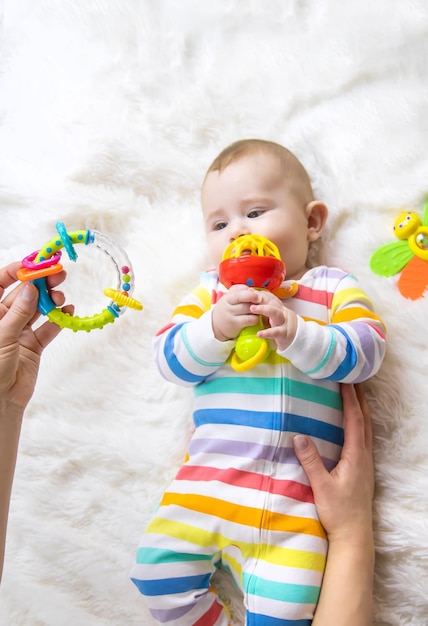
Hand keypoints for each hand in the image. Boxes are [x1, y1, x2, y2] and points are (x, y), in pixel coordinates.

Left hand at [0, 262, 69, 412]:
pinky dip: (59, 320)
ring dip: (51, 300)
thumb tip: (30, 288)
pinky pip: (48, 327)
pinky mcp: (34, 345)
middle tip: (58, 275)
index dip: (16, 271)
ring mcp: (19, 331)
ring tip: (61, 298)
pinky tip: (68, 313)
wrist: (1, 401)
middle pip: (23, 294)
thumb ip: (18, 312)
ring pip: (38, 308)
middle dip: (40, 283)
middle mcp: (4, 319)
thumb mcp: (3, 336)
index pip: (0, 283)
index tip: (35, 263)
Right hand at [211, 284, 261, 341]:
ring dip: (257, 309)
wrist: (216, 326)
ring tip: (259, 310)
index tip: (258, 295)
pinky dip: (255, 318)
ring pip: (248, 309)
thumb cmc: (228, 309)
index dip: (250, 293)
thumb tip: (252, 290)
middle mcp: (228, 305)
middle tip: (261, 302)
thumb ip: (241, 292)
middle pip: (244, 299)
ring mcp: (230, 315)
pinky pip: (249, 319)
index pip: (239, 291)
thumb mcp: (230, 299)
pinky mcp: (235, 324)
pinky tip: (255, 319)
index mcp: (228, 297)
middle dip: (255, 300)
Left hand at [249, 290, 297, 350]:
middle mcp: (281, 312)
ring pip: (275, 313)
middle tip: (248, 297)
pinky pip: (276, 332)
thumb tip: (250, 292)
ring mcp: (283, 322)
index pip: (269, 297)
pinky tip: (259, 334)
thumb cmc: (282, 324)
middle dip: (260, 298)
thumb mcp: (273, 314)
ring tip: (253, 309)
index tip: (248, 292)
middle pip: (272, 301)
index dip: (259, 294)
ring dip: (264, 309)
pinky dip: (267, 333)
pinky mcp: (284, 333)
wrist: (299, 337)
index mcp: (278, 307)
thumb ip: (263, 304)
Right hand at [293, 383, 373, 544]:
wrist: (354, 536)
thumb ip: (311, 461)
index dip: (350, 399)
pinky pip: (364, 437)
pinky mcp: (363, 469)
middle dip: (360, 398)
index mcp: (356, 456)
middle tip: (354, 378)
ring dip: (361, 409)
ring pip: (367, 428)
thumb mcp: (321, 486)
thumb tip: (298, 436)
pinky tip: (353, 424)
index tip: (345, 380)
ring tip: (355, 394)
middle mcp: (364, 456)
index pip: (354, 421)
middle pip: (365, 420)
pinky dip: (360, 423)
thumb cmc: (338, 512)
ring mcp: (366, 463)